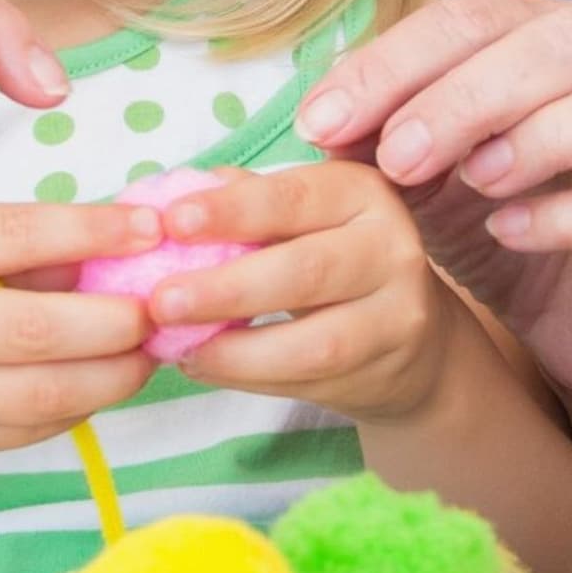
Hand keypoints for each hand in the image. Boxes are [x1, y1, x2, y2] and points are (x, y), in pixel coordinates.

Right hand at [0, 200, 153, 470]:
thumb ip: (14, 245)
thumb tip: (120, 246)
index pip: (17, 235)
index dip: (94, 232)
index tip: (151, 228)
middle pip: (42, 329)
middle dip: (120, 320)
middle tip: (162, 308)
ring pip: (45, 393)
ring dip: (115, 375)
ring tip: (148, 352)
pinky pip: (30, 429)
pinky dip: (80, 406)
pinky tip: (103, 383)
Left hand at [133, 163, 462, 424]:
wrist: (411, 339)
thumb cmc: (331, 262)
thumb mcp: (300, 220)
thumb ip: (244, 205)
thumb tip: (166, 198)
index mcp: (360, 192)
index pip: (293, 197)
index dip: (233, 210)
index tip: (172, 222)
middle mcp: (390, 246)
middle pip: (306, 269)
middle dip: (226, 287)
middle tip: (160, 300)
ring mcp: (397, 312)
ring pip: (315, 341)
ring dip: (236, 348)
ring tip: (176, 345)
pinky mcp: (386, 367)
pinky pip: (308, 380)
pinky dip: (248, 377)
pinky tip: (204, 364)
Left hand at [291, 0, 571, 419]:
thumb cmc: (510, 236)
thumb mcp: (430, 186)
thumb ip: (386, 144)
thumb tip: (319, 121)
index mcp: (556, 44)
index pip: (480, 17)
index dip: (399, 59)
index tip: (324, 120)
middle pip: (565, 40)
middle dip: (469, 92)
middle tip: (396, 155)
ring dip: (542, 134)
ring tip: (471, 181)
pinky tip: (512, 233)